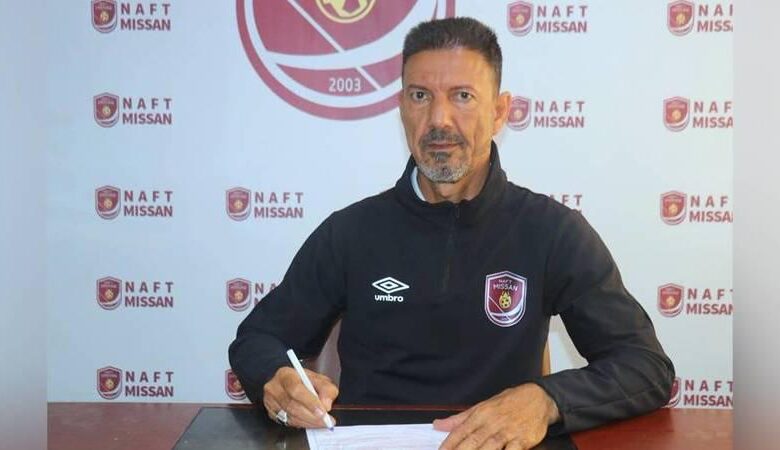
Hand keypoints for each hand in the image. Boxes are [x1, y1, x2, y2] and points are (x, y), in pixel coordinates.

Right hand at [262, 366, 338, 427]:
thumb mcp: (319, 379)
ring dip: (308, 422)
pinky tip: (311, 423)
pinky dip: (302, 424)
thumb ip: (326, 389)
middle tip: (325, 420)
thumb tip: (326, 404)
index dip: (310, 402)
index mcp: (285, 375)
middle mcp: (274, 387)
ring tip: (322, 422)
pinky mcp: (271, 413)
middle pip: (292, 405)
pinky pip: (288, 422)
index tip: (323, 410)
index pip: (296, 389)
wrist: (289, 384)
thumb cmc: (304, 381)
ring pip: (290, 416)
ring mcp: (270, 401)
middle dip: (311, 415)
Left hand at [434, 383, 559, 449]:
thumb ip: (459, 419)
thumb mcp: (482, 406)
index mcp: (479, 415)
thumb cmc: (508, 403)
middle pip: (472, 442)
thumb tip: (438, 425)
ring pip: (489, 448)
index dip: (448, 445)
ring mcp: (507, 432)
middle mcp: (491, 423)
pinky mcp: (522, 440)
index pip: (459, 432)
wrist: (538, 398)